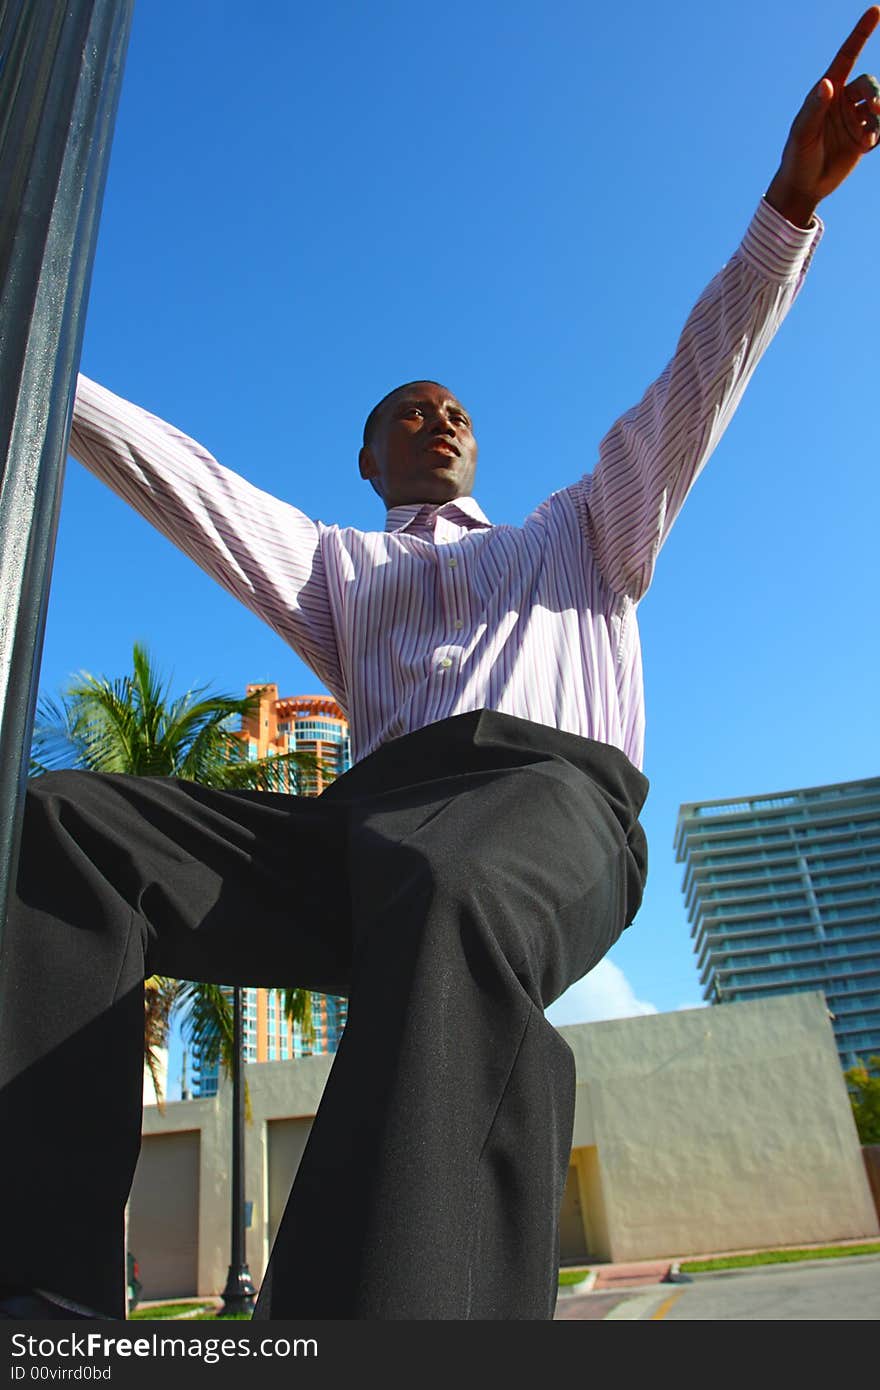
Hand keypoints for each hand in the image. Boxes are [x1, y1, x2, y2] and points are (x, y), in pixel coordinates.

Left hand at [766, 6, 879, 227]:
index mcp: (827, 93)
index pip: (848, 56)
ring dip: (878, 116)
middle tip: (873, 108)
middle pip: (870, 84)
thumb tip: (828, 84)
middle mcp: (843, 102)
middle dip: (874, 93)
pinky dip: (878, 133)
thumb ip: (814, 108)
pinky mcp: (863, 138)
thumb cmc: (797, 157)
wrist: (804, 187)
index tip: (874, 10)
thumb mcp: (802, 133)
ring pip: (879, 105)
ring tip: (868, 133)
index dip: (861, 33)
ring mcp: (854, 119)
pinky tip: (865, 145)